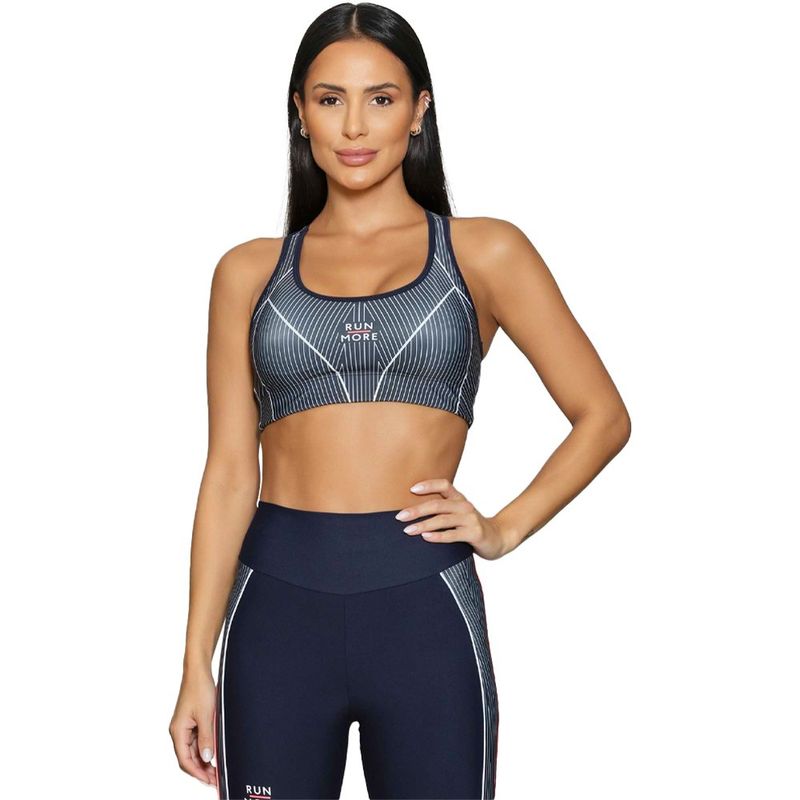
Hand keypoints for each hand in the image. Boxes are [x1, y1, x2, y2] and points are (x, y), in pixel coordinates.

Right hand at [169, 666, 217, 787]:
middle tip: (216, 778)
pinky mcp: (192, 722)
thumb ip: (206, 738)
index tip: (209, 780)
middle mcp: (179, 731)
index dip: (197, 772)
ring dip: (204, 760)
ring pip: (193, 750)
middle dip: (201, 769)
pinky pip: (197, 740)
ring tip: (217, 769)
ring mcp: (185, 727)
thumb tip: (207, 758)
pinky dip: (205, 749)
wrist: (198, 671)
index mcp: (178, 731)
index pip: (185, 760)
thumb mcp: (206, 715)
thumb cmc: (199, 688)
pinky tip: (214, 754)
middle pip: (188, 757)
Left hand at [396, 478, 511, 560]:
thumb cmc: (471, 526)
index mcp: (459, 498)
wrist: (498, 538)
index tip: (411, 489)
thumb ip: (442, 509)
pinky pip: (452, 535)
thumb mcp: (458, 513)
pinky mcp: (474, 534)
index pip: (444, 485)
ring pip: (442, 520)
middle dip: (417, 510)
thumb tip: (412, 510)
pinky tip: (425, 538)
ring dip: (423, 524)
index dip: (428, 485)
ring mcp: (470, 520)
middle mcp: (465, 506)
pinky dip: (437, 536)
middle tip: (400, 517)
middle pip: (438, 504)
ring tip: (408, 530)